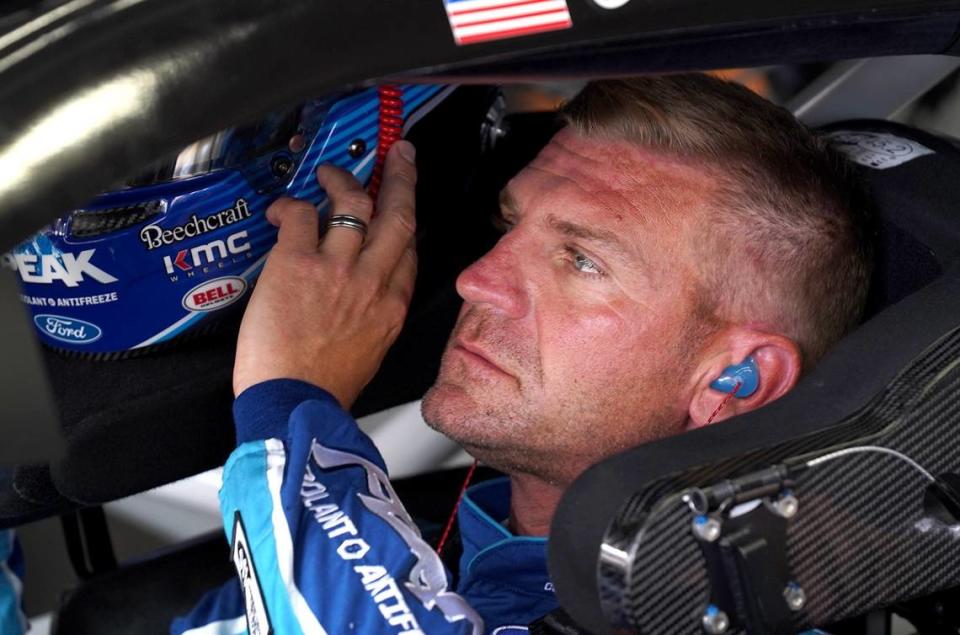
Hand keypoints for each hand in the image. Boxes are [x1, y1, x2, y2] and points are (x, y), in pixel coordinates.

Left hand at [233, 141, 417, 406]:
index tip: (402, 204)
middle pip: (396, 214)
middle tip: (399, 155)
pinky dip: (293, 205)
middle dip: (400, 177)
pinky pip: (302, 215)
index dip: (406, 219)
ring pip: (353, 203)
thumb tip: (364, 295)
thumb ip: (373, 316)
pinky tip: (283, 208)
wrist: (296, 404)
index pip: (408, 249)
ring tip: (329, 172)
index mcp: (391, 306)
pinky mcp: (297, 264)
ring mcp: (337, 269)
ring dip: (342, 179)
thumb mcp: (369, 352)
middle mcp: (372, 281)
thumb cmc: (325, 387)